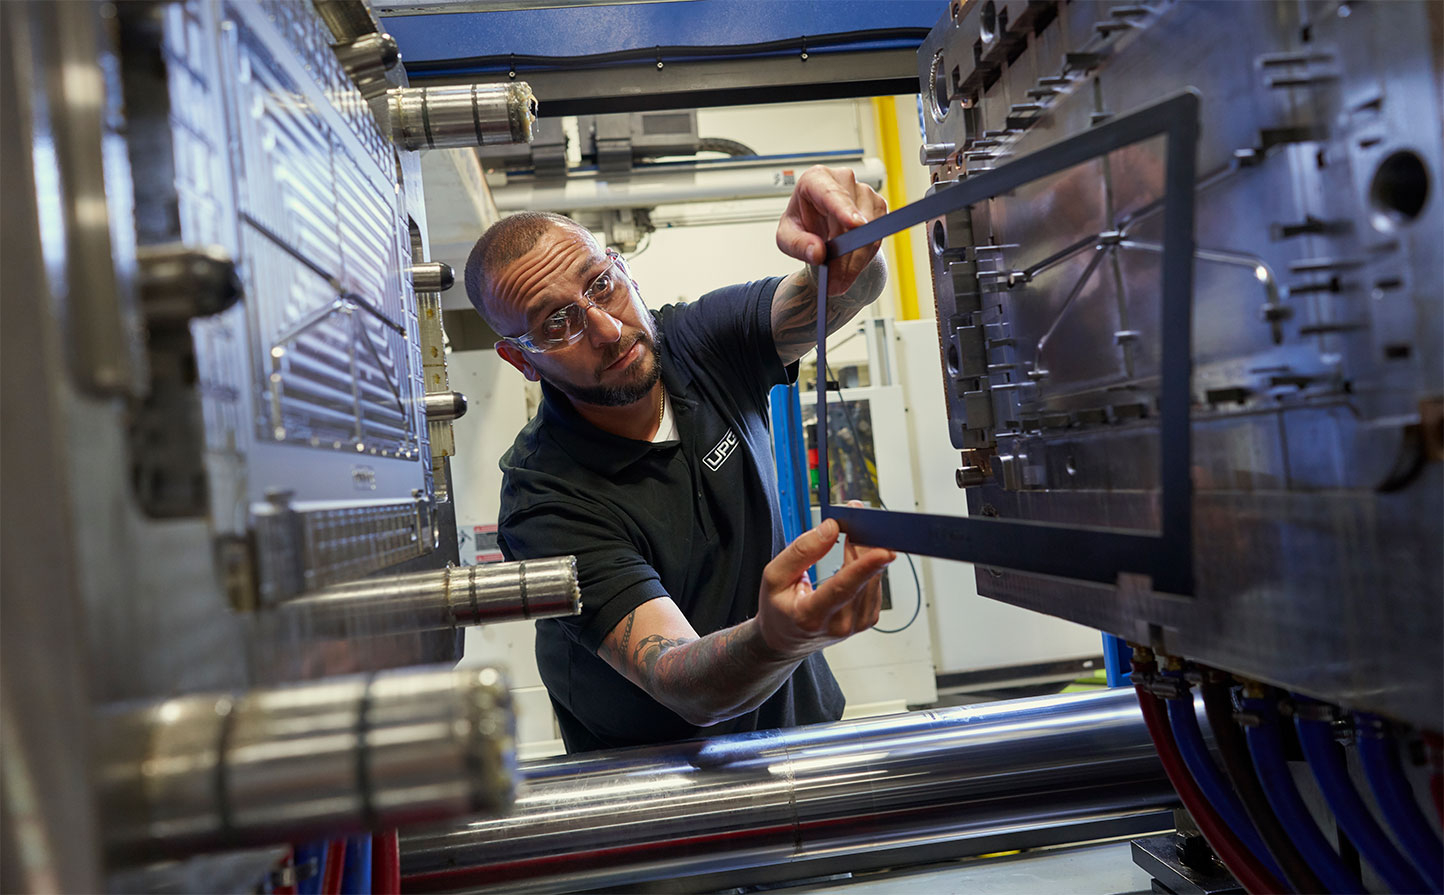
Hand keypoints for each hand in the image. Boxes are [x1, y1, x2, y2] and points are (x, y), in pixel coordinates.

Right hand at [755, 508, 895, 659]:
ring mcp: (856, 625)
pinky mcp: (867, 619)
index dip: (864, 567)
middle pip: (861, 577)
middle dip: (860, 543)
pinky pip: (875, 584)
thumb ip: (802, 551)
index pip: (842, 589)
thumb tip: (831, 528)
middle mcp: (838, 624)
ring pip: (873, 578)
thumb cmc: (778, 608)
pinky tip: (852, 562)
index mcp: (810, 616)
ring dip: (864, 553)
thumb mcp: (774, 576)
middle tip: (855, 516)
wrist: (785, 639)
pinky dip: (867, 567)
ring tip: (847, 542)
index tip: (884, 551)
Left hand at [776, 165, 887, 295]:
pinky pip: (876, 238)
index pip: (831, 192)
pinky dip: (863, 259)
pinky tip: (850, 269)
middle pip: (852, 218)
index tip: (855, 225)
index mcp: (816, 178)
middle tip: (836, 283)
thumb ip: (797, 244)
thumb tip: (818, 253)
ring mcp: (865, 192)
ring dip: (855, 262)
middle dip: (845, 255)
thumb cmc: (801, 225)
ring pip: (868, 231)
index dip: (844, 209)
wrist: (819, 229)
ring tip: (839, 282)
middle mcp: (843, 179)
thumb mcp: (786, 237)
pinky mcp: (878, 207)